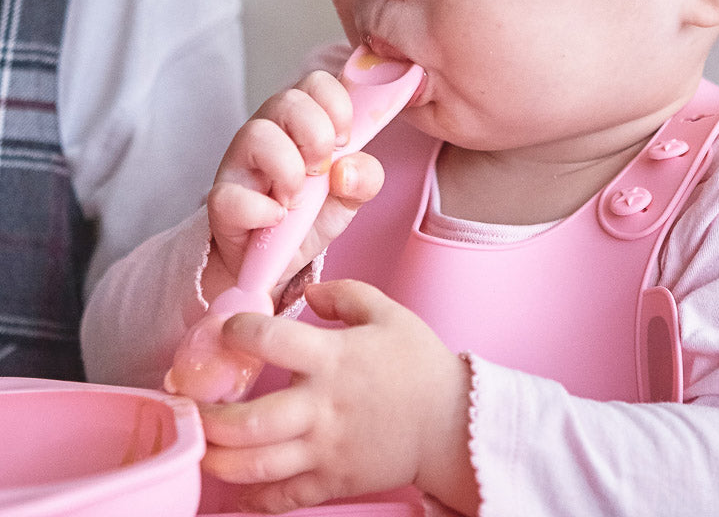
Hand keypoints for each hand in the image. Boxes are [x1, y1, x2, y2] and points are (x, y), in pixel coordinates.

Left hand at [199, 280, 478, 514]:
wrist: (452, 422)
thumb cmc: (419, 364)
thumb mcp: (388, 312)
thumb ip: (345, 294)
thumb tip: (306, 294)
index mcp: (334, 359)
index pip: (271, 340)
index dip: (239, 330)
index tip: (226, 328)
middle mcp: (322, 407)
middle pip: (249, 422)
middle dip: (209, 416)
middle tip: (192, 404)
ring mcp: (325, 449)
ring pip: (256, 466)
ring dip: (218, 458)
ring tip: (203, 444)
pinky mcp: (332, 482)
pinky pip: (280, 499)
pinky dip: (251, 498)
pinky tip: (236, 486)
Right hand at [203, 71, 384, 301]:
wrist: (277, 261)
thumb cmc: (311, 215)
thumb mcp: (349, 195)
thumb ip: (365, 177)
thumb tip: (348, 169)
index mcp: (301, 121)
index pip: (317, 83)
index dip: (337, 107)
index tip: (344, 142)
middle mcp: (268, 131)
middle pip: (288, 99)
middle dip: (316, 137)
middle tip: (320, 171)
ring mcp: (240, 162)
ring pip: (257, 134)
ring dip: (289, 170)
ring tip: (297, 198)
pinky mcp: (221, 200)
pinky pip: (231, 195)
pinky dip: (263, 211)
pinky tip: (277, 219)